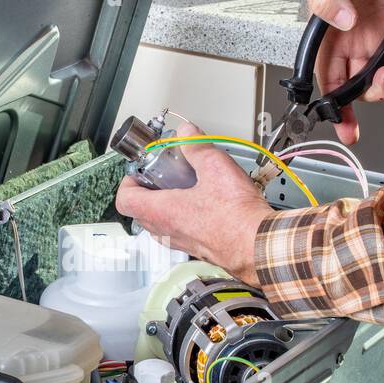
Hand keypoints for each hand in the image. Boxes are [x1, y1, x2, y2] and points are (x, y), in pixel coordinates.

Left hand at [114, 123, 273, 284]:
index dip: (128, 182)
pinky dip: (184, 217)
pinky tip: (205, 203)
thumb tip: (187, 134)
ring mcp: (181, 242)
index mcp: (161, 212)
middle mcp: (166, 231)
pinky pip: (180, 231)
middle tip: (162, 175)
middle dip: (148, 191)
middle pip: (141, 212)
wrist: (258, 245)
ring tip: (185, 188)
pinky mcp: (197, 248)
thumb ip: (196, 147)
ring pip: (160, 224)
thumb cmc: (236, 217)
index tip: (139, 171)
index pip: (124, 200)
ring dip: (166, 205)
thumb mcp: (215, 168)